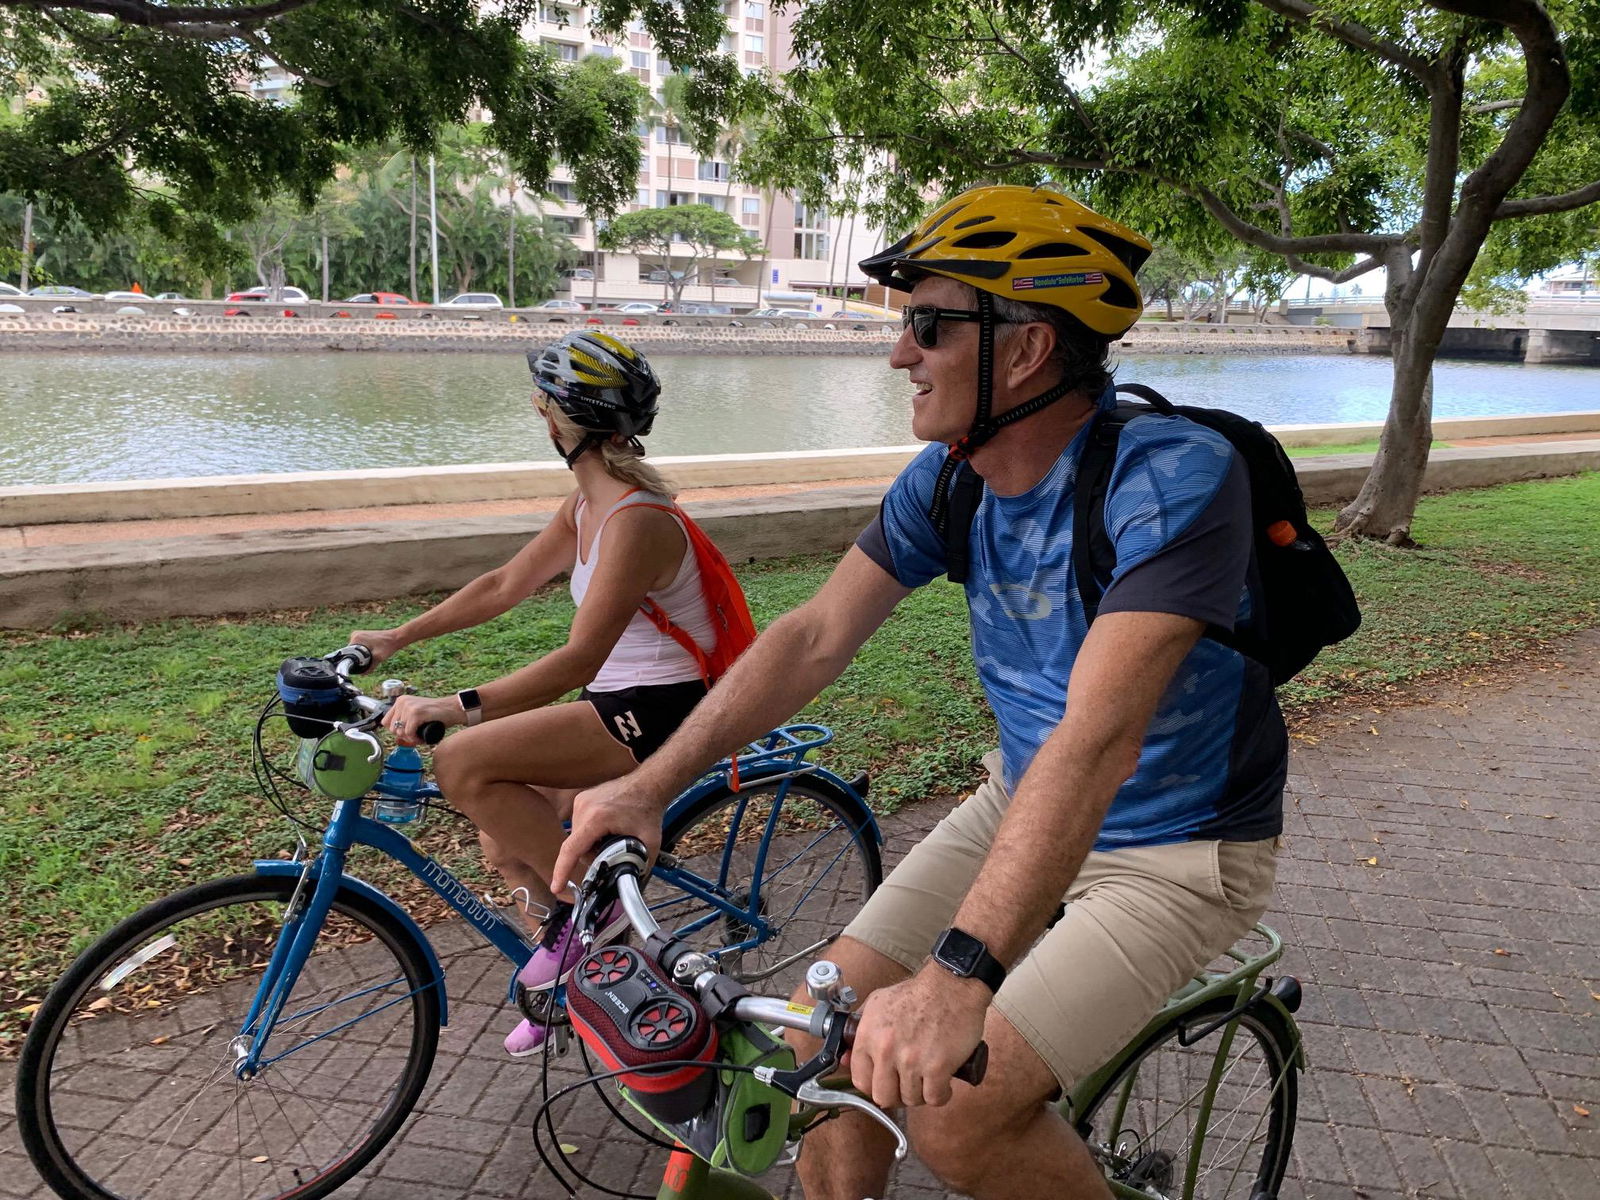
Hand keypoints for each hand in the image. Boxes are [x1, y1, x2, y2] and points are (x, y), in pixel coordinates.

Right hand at [350, 629, 405, 666]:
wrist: (396, 638)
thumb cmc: (388, 646)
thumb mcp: (378, 658)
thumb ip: (369, 667)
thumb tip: (362, 674)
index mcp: (356, 638)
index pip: (348, 653)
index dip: (353, 661)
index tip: (360, 664)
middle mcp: (355, 635)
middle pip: (351, 652)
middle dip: (358, 658)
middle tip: (369, 660)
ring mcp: (358, 634)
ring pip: (355, 650)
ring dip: (362, 655)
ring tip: (372, 655)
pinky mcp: (363, 636)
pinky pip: (359, 647)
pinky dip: (364, 651)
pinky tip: (372, 652)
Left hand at [382, 694, 461, 745]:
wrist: (453, 708)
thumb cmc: (437, 713)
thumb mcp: (416, 712)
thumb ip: (405, 718)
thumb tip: (395, 733)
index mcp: (401, 700)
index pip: (386, 722)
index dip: (396, 731)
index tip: (407, 733)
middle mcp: (402, 702)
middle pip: (392, 728)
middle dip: (403, 736)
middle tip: (415, 736)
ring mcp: (409, 707)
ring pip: (400, 732)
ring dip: (410, 739)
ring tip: (420, 737)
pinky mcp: (416, 713)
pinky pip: (409, 733)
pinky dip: (415, 739)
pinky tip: (422, 738)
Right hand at [550, 773, 672, 898]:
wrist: (648, 785)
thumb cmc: (648, 809)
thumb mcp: (649, 843)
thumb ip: (640, 866)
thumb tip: (631, 887)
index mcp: (597, 818)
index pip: (572, 849)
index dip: (562, 871)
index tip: (556, 887)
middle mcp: (584, 807)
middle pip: (577, 847)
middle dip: (594, 856)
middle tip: (615, 852)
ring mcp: (581, 801)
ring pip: (578, 837)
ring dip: (593, 845)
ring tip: (614, 837)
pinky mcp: (582, 799)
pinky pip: (580, 826)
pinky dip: (592, 834)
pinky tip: (609, 829)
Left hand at [849, 965, 988, 1108]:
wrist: (952, 985)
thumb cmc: (918, 994)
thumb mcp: (878, 1003)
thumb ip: (860, 1029)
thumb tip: (846, 1058)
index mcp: (869, 1035)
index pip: (860, 1080)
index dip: (873, 1085)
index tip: (885, 1082)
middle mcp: (886, 1050)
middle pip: (884, 1097)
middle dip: (897, 1094)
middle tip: (907, 1084)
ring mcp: (911, 1060)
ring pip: (910, 1100)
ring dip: (920, 1093)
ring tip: (927, 1078)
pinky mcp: (937, 1067)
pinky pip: (934, 1098)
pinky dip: (941, 1094)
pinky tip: (943, 1083)